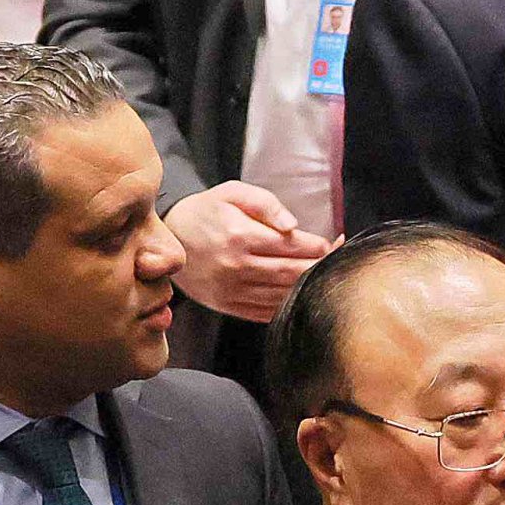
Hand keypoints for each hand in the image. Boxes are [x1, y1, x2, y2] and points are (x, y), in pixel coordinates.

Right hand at [165, 182, 327, 321]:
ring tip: (321, 274)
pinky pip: (268, 311)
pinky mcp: (229, 306)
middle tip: (334, 259)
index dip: (319, 245)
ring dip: (308, 286)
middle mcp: (236, 267)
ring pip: (284, 294)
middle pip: (293, 273)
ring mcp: (232, 290)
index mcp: (239, 236)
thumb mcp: (233, 193)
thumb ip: (266, 203)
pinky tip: (299, 292)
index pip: (292, 246)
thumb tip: (293, 225)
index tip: (332, 242)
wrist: (170, 239)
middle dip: (319, 266)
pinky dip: (288, 303)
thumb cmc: (206, 212)